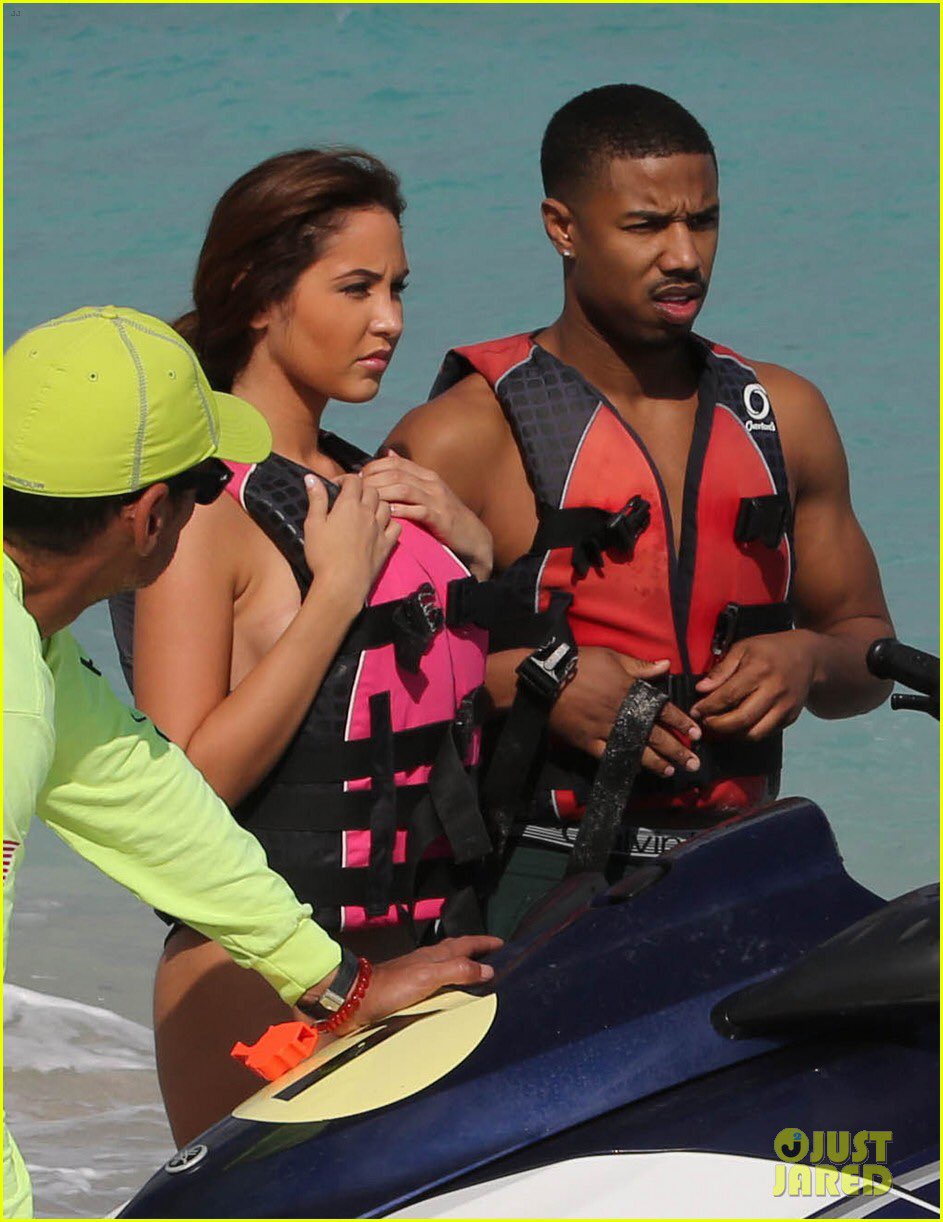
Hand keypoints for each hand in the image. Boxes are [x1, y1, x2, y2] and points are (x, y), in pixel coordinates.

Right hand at [303, 474, 399, 608]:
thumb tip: (311, 476)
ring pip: (386, 505)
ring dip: (378, 503)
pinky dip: (391, 522)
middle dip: (362, 489)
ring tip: (367, 509)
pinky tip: (382, 526)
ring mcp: (380, 528)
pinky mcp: (387, 544)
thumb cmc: (323, 554)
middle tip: (352, 497)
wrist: (342, 582)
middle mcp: (368, 512)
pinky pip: (396, 526)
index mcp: (349, 505)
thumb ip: (316, 499)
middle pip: (372, 490)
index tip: (336, 486)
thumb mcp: (313, 524)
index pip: (353, 481)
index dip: (345, 479)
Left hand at [313, 935, 502, 1036]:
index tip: (503, 943)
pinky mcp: (413, 991)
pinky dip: (453, 987)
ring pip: (450, 968)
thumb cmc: (392, 986)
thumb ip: (458, 971)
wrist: (358, 1000)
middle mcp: (430, 962)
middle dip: (479, 954)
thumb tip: (488, 969)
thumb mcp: (429, 976)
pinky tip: (454, 997)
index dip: (486, 942)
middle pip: (460, 953)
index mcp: (437, 954)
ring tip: (481, 979)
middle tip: (498, 960)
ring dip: (466, 970)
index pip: (468, 943)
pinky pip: (441, 985)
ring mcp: (421, 976)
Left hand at [360, 451, 492, 579]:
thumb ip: (408, 473)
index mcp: (426, 475)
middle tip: (354, 491)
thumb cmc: (446, 515)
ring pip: (404, 489)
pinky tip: (388, 514)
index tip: (356, 479)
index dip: (372, 468)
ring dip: (382, 494)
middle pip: (395, 475)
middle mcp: (431, 483)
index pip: (394, 463)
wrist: (473, 536)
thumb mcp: (429, 490)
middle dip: (371, 481)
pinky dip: (401, 511)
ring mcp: (437, 500)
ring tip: (365, 502)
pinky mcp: (441, 518)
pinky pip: (418, 511)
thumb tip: (388, 454)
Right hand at [548, 646, 701, 776]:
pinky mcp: (589, 742)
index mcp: (631, 692)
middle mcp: (623, 714)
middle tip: (693, 764)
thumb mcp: (611, 657)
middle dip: (677, 750)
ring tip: (671, 771)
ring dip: (656, 763)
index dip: (681, 722)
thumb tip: (666, 666)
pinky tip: (636, 772)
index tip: (696, 734)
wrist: (546, 681)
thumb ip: (640, 665)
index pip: (663, 710)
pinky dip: (624, 764)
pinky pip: (610, 756)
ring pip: (636, 751)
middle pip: (655, 735)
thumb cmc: (580, 664)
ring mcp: (606, 730)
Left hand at [690, 630, 819, 738]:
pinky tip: (734, 729)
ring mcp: (785, 707)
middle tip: (703, 723)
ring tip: (716, 729)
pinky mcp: (790, 718)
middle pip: (741, 719)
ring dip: (731, 736)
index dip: (708, 707)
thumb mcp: (743, 648)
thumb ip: (721, 670)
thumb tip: (701, 689)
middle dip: (717, 725)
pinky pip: (765, 734)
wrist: (809, 657)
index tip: (695, 711)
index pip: (728, 695)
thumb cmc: (770, 650)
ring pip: (754, 733)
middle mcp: (774, 691)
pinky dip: (746, 735)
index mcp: (760, 670)